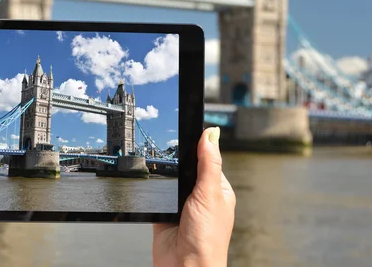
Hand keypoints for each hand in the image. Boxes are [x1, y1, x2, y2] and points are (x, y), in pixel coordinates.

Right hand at [152, 127, 235, 266]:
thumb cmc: (207, 240)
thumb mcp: (210, 194)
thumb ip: (209, 163)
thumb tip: (212, 134)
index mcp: (218, 190)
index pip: (207, 159)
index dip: (197, 147)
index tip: (185, 131)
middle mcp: (200, 197)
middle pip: (185, 168)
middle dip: (178, 165)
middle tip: (172, 160)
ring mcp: (182, 206)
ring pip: (170, 181)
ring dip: (166, 181)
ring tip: (167, 184)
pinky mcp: (164, 214)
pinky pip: (156, 196)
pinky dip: (153, 194)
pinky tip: (157, 196)